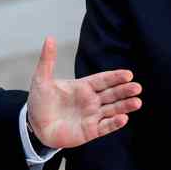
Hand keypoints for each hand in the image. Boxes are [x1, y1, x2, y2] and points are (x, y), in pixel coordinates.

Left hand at [26, 37, 141, 148]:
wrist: (34, 125)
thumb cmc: (40, 102)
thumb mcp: (41, 79)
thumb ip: (48, 60)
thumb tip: (50, 38)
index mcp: (83, 86)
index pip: (103, 80)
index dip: (115, 77)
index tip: (128, 74)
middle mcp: (91, 101)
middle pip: (112, 94)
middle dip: (124, 91)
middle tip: (137, 87)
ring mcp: (92, 116)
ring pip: (112, 110)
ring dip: (125, 106)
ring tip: (137, 102)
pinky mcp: (89, 131)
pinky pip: (104, 127)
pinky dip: (114, 123)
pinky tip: (124, 118)